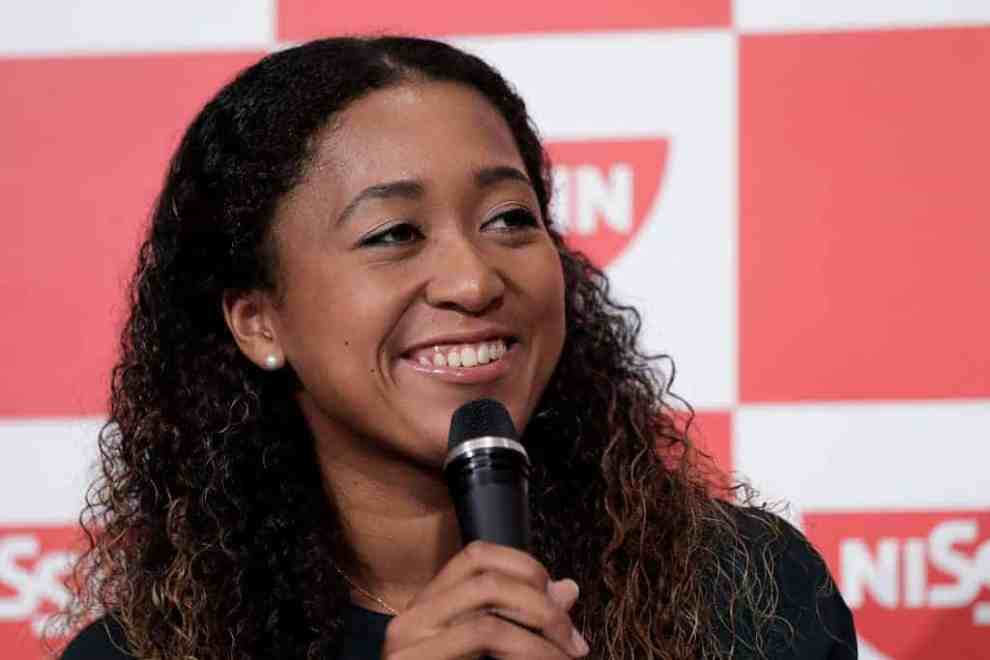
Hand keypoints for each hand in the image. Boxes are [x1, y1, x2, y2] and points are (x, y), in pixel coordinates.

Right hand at [381, 540, 588, 658]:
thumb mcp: (496, 657)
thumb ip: (527, 624)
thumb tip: (569, 588)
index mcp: (428, 609)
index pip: (477, 556)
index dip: (526, 568)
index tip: (560, 603)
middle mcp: (410, 619)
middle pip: (486, 577)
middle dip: (542, 605)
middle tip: (574, 643)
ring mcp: (407, 645)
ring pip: (487, 608)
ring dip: (540, 630)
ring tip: (566, 659)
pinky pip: (482, 635)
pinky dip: (529, 650)